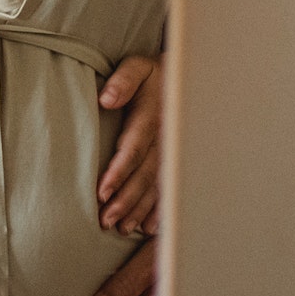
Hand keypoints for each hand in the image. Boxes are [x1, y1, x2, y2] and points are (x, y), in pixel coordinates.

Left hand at [97, 54, 162, 235]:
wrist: (192, 78)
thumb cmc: (155, 74)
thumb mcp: (139, 67)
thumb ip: (123, 80)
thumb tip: (105, 99)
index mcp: (152, 119)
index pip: (132, 151)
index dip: (118, 173)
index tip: (102, 193)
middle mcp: (166, 140)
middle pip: (143, 176)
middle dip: (126, 200)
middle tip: (107, 221)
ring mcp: (175, 153)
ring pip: (157, 187)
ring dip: (140, 210)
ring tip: (122, 228)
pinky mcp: (179, 160)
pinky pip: (170, 188)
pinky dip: (160, 209)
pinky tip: (148, 227)